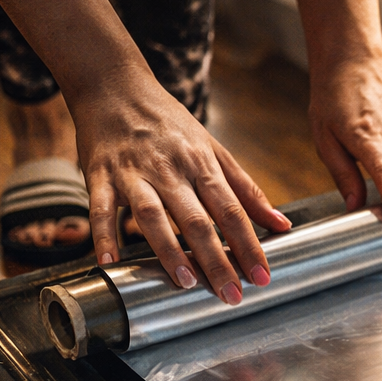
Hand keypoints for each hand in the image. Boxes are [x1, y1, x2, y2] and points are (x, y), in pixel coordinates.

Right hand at [75, 67, 291, 302]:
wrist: (114, 85)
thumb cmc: (168, 122)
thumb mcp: (213, 148)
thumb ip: (247, 189)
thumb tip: (282, 223)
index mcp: (202, 164)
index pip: (232, 210)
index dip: (249, 245)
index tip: (262, 277)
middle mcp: (170, 169)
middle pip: (197, 219)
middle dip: (216, 260)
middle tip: (231, 295)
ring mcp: (133, 172)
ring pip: (153, 215)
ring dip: (169, 250)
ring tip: (185, 282)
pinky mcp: (99, 174)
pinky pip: (101, 209)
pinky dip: (103, 236)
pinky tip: (110, 264)